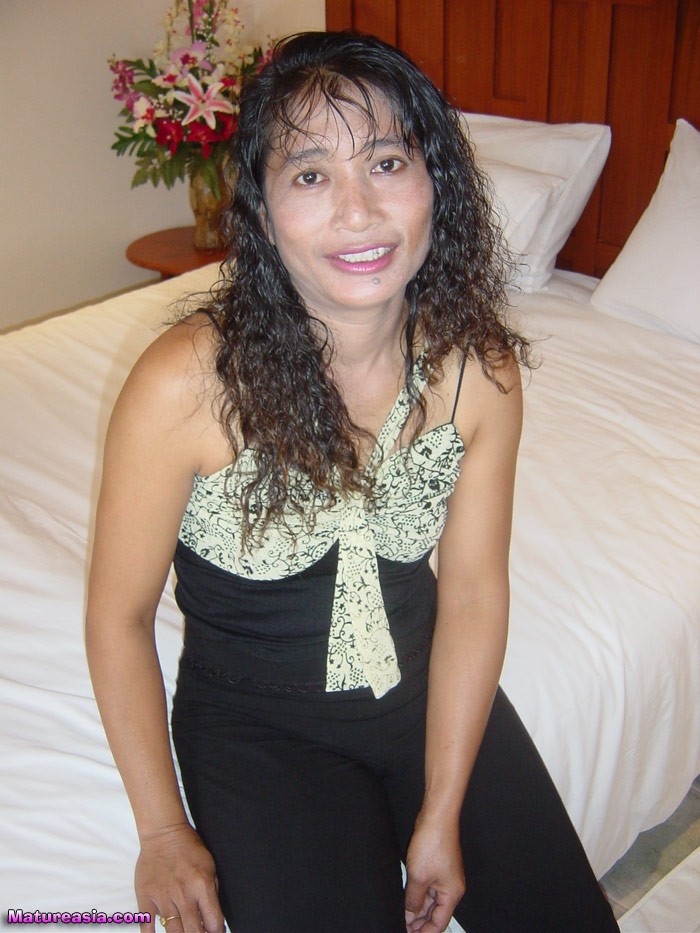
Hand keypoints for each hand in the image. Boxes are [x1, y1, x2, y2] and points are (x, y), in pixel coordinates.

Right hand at [135, 822, 224, 932]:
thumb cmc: (189, 848)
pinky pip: (147, 926)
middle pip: (193, 932)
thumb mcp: (210, 867)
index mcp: (202, 886)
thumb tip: (214, 918)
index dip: (217, 932)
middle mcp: (183, 895)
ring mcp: (163, 898)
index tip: (215, 932)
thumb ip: (212, 893)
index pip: (213, 923)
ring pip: (173, 932)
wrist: (163, 833)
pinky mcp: (146, 898)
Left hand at [404, 813, 465, 932]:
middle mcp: (451, 887)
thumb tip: (409, 915)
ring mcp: (444, 876)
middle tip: (403, 926)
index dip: (425, 932)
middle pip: (436, 913)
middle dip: (420, 922)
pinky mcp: (436, 867)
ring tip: (402, 916)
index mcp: (452, 893)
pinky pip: (427, 887)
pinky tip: (406, 898)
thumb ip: (413, 899)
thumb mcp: (418, 877)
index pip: (440, 923)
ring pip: (430, 900)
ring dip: (417, 908)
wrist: (437, 817)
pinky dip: (418, 894)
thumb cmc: (433, 843)